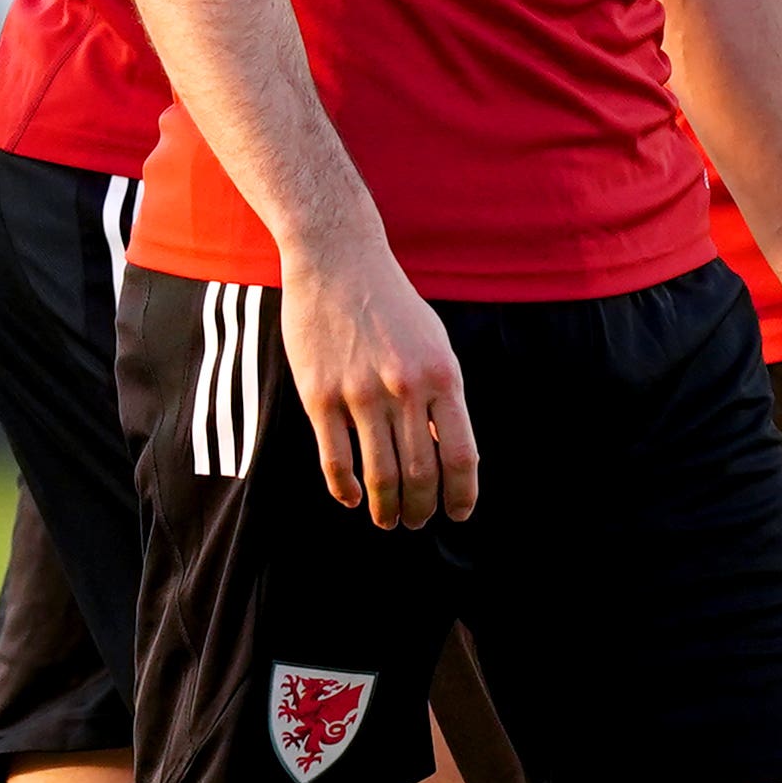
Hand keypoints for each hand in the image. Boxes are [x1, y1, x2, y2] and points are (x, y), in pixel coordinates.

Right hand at [285, 236, 477, 528]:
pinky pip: (335, 459)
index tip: (457, 514)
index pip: (460, 455)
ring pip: (379, 474)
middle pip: (420, 473)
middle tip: (416, 521)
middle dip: (421, 509)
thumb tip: (446, 452)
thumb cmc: (391, 305)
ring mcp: (360, 393)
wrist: (338, 261)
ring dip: (385, 508)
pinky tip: (351, 499)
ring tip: (386, 520)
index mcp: (442, 376)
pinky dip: (345, 489)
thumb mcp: (434, 344)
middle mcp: (404, 388)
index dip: (461, 494)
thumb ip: (442, 396)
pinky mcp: (320, 395)